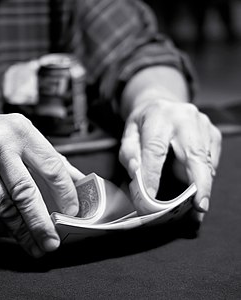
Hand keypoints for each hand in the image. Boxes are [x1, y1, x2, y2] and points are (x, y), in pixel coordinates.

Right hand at [0, 112, 82, 256]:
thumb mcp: (19, 135)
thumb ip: (47, 158)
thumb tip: (78, 184)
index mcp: (21, 131)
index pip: (51, 166)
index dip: (65, 194)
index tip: (72, 213)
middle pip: (26, 192)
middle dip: (42, 223)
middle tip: (52, 243)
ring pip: (5, 208)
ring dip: (21, 231)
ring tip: (34, 245)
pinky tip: (7, 231)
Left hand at [119, 98, 221, 222]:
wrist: (161, 103)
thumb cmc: (144, 123)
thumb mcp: (128, 133)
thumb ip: (129, 153)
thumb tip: (135, 171)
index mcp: (158, 117)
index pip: (155, 149)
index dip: (152, 174)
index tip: (151, 196)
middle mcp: (184, 118)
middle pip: (193, 154)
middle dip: (198, 183)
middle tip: (199, 206)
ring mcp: (202, 125)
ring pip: (205, 161)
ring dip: (202, 186)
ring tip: (197, 206)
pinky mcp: (213, 133)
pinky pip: (211, 160)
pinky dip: (205, 177)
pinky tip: (199, 188)